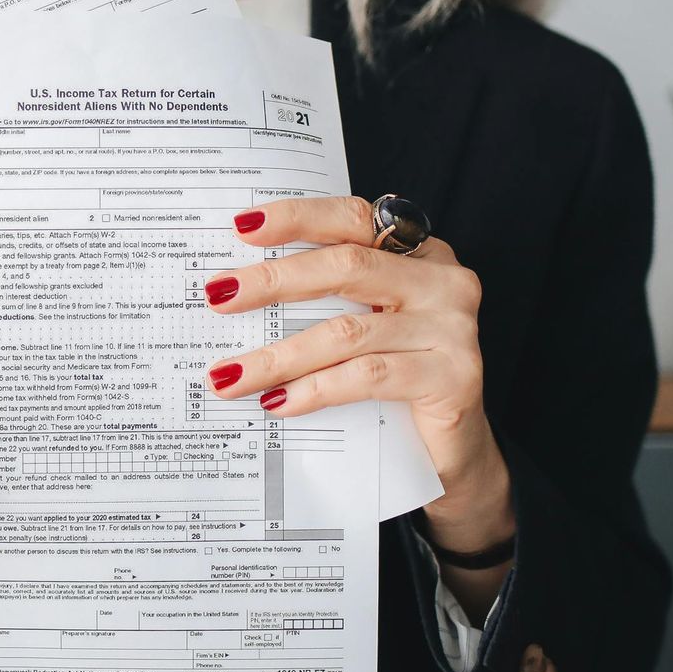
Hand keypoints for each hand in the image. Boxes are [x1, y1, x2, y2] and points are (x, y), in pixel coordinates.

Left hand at [203, 197, 514, 574]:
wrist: (452, 454)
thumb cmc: (396, 380)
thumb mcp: (365, 328)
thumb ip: (326, 300)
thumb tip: (235, 292)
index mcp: (418, 251)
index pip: (353, 218)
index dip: (297, 217)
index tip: (241, 225)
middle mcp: (442, 280)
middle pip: (347, 266)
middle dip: (274, 281)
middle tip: (218, 298)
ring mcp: (453, 328)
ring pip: (348, 332)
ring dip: (279, 356)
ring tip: (229, 375)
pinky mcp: (454, 377)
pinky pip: (369, 376)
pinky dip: (316, 389)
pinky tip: (278, 403)